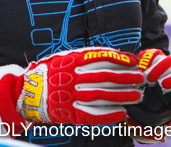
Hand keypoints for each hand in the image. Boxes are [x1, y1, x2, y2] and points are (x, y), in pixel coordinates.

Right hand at [0, 48, 144, 125]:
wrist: (30, 92)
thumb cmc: (52, 72)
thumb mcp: (66, 57)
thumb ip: (86, 56)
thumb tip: (114, 55)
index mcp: (73, 60)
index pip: (102, 58)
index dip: (120, 59)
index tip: (133, 61)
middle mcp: (73, 77)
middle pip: (106, 77)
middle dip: (127, 78)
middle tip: (141, 79)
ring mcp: (72, 96)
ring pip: (103, 95)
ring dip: (123, 96)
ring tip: (137, 95)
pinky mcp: (71, 113)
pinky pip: (93, 115)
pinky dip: (109, 114)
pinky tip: (121, 113)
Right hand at [126, 49, 170, 136]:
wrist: (138, 93)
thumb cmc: (147, 111)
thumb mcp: (153, 120)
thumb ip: (158, 127)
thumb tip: (161, 138)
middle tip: (161, 86)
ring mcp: (166, 67)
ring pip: (170, 62)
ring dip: (161, 69)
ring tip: (149, 78)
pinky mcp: (154, 58)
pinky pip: (156, 54)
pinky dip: (151, 58)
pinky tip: (143, 67)